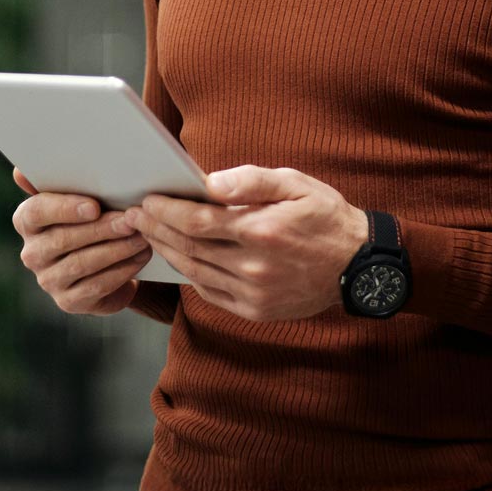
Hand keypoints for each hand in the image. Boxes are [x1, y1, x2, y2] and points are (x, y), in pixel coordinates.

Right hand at [12, 167, 152, 315]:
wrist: (106, 259)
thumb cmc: (94, 216)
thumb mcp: (83, 194)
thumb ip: (63, 179)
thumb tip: (20, 172)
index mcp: (28, 220)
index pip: (36, 212)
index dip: (64, 209)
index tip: (94, 206)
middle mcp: (32, 252)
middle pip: (63, 239)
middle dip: (101, 229)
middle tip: (131, 220)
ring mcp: (48, 280)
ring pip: (82, 263)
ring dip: (117, 249)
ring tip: (142, 236)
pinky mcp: (69, 301)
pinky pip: (96, 285)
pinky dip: (122, 269)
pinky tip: (141, 256)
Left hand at [123, 165, 367, 322]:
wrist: (358, 266)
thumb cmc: (325, 216)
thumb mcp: (296, 184)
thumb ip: (251, 180)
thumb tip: (209, 181)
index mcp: (262, 230)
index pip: (198, 221)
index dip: (167, 211)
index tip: (146, 200)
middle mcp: (254, 267)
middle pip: (189, 248)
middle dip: (157, 229)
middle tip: (133, 216)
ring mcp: (253, 293)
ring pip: (195, 271)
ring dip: (167, 252)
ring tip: (149, 233)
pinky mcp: (255, 310)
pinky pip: (210, 292)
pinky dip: (190, 274)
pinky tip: (179, 257)